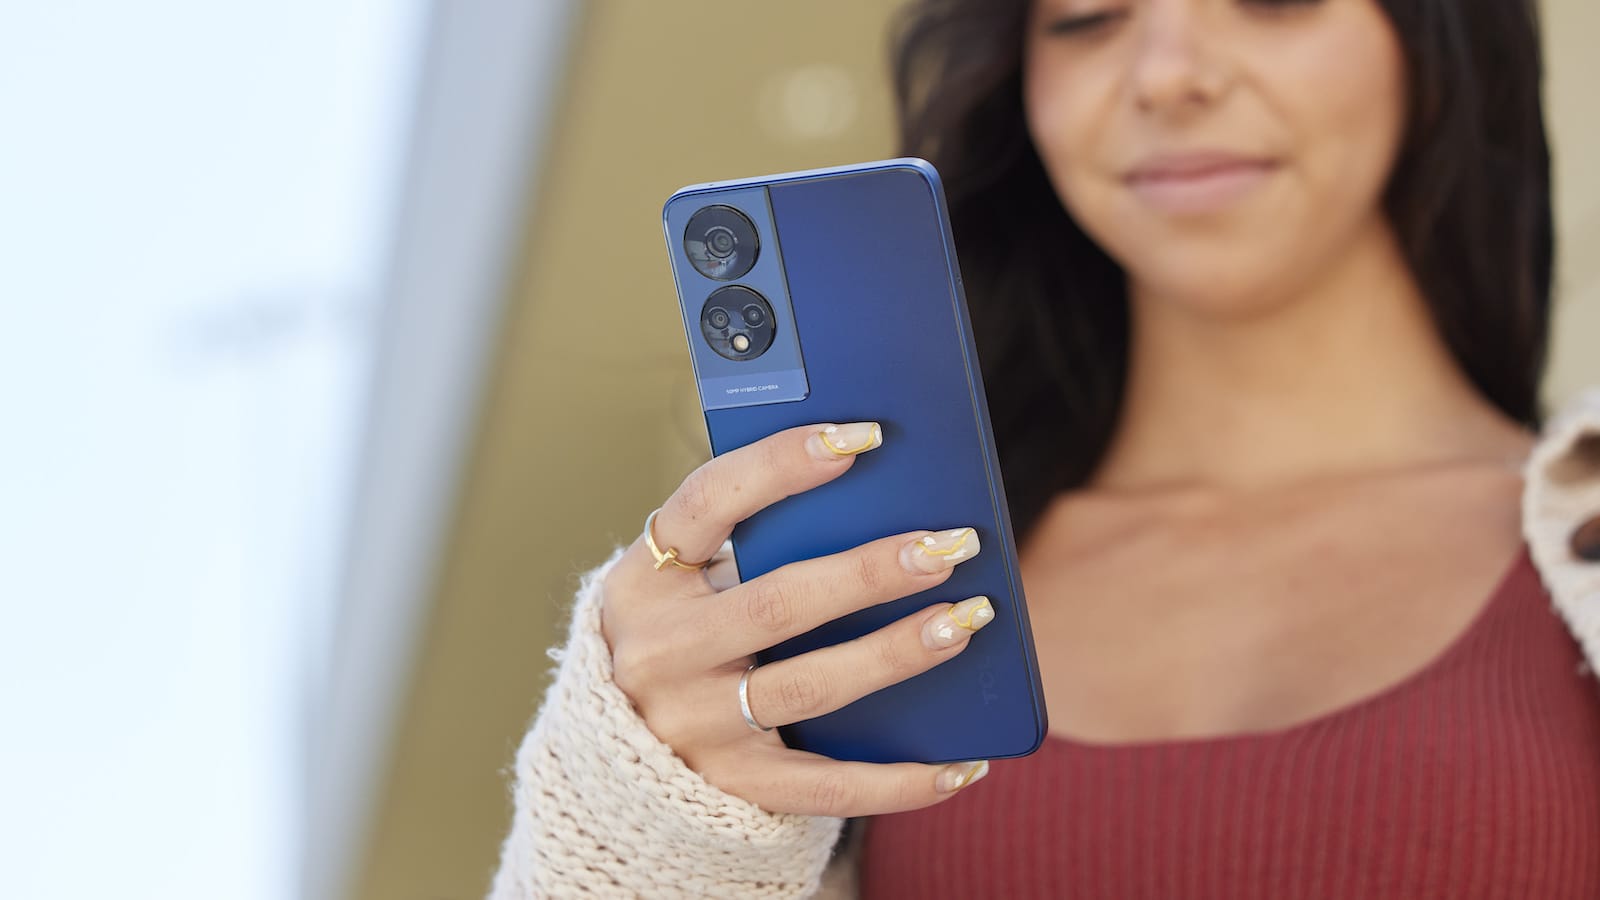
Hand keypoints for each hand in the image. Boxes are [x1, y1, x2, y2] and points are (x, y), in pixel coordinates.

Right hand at [600, 421, 994, 817]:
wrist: (610, 759)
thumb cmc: (679, 635)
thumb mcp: (682, 582)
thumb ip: (750, 542)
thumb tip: (880, 496)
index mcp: (645, 580)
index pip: (708, 503)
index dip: (781, 465)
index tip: (862, 436)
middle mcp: (660, 654)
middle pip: (778, 603)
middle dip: (871, 571)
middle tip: (950, 545)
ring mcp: (695, 728)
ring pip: (811, 687)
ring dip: (897, 653)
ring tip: (967, 620)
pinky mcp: (734, 789)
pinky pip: (828, 788)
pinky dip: (902, 781)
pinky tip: (966, 763)